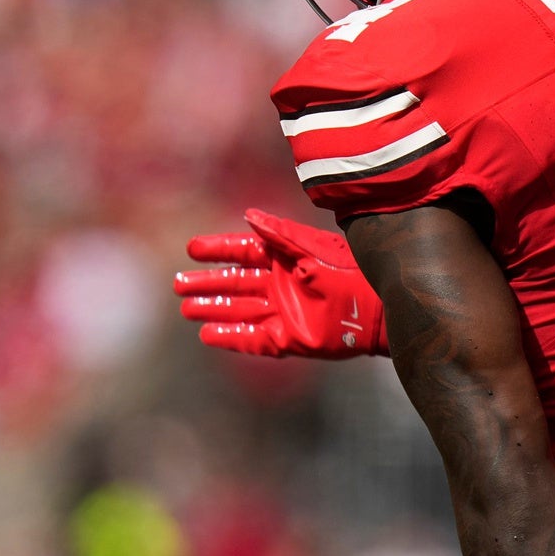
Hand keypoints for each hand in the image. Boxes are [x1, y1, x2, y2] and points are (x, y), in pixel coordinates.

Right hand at [175, 208, 385, 358]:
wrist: (377, 307)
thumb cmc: (348, 270)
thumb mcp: (310, 247)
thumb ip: (279, 234)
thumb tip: (247, 216)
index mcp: (285, 258)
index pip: (243, 252)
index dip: (218, 250)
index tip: (192, 248)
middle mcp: (280, 284)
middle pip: (235, 283)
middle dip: (208, 283)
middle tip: (178, 283)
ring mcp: (283, 312)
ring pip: (238, 310)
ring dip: (213, 309)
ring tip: (187, 308)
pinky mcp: (288, 338)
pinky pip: (252, 339)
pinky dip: (230, 336)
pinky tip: (207, 334)